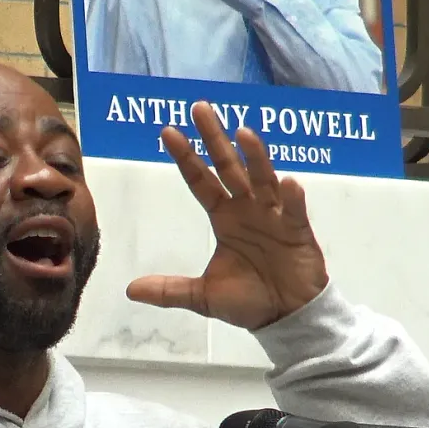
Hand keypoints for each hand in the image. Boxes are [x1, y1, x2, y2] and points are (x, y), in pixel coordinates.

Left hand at [126, 101, 328, 330]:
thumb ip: (169, 290)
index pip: (200, 181)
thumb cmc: (248, 301)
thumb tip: (130, 290)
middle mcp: (247, 208)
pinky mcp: (298, 231)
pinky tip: (287, 183)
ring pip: (262, 180)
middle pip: (228, 167)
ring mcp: (274, 216)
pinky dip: (292, 197)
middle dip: (214, 139)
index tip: (167, 132)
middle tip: (200, 109)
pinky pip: (294, 211)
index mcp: (224, 217)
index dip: (185, 157)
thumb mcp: (202, 297)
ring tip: (244, 133)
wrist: (286, 319)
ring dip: (255, 157)